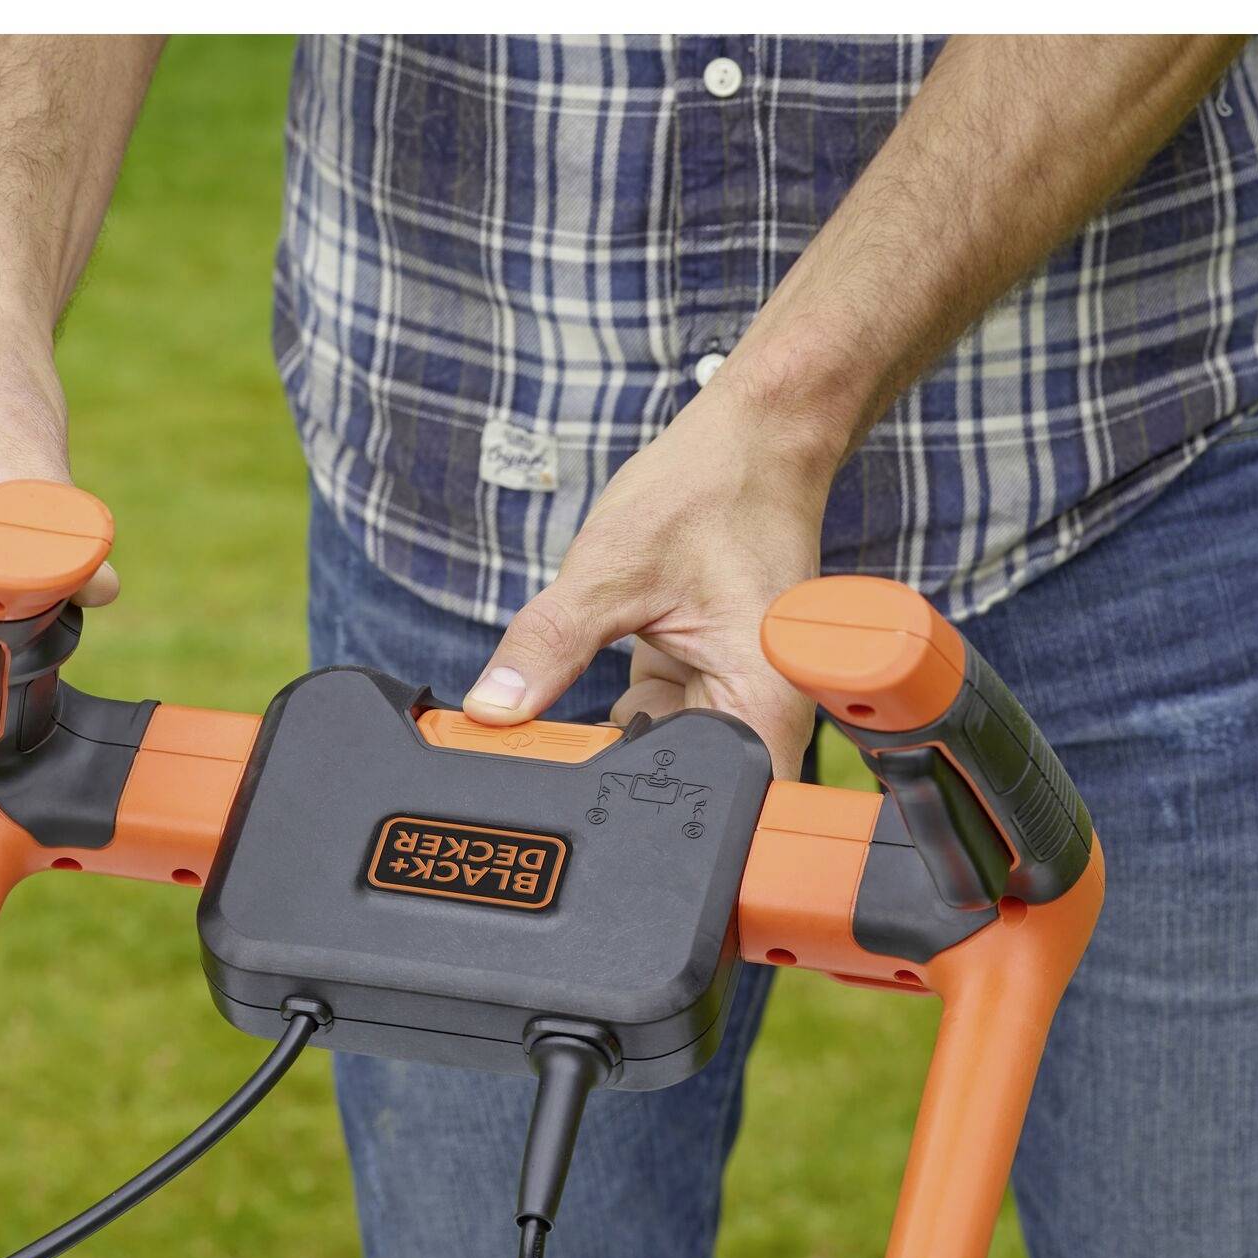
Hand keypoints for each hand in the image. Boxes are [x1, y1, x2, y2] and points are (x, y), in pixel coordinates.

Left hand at [460, 374, 837, 780]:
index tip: (585, 794)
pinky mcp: (705, 681)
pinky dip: (623, 710)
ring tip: (596, 678)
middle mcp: (761, 711)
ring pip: (661, 757)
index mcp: (763, 699)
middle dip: (615, 772)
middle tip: (557, 735)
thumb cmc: (711, 490)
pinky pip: (657, 723)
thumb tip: (494, 708)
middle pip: (683, 787)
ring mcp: (732, 699)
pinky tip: (611, 666)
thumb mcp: (612, 567)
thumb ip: (550, 643)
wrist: (751, 442)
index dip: (650, 815)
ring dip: (614, 736)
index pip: (718, 803)